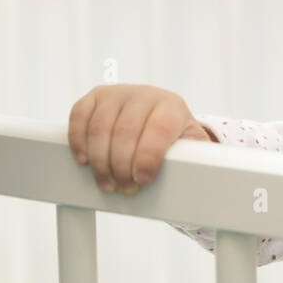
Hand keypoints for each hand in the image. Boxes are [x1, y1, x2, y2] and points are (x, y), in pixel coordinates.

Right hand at [68, 84, 216, 194]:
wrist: (156, 115)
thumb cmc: (173, 138)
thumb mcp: (189, 147)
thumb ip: (196, 157)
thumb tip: (203, 175)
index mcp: (171, 106)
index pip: (158, 129)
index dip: (148, 156)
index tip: (143, 179)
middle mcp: (143, 94)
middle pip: (125, 131)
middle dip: (122, 166)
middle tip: (124, 188)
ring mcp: (116, 93)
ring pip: (100, 127)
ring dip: (100, 161)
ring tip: (106, 182)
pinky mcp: (94, 97)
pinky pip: (79, 116)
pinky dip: (79, 141)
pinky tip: (85, 160)